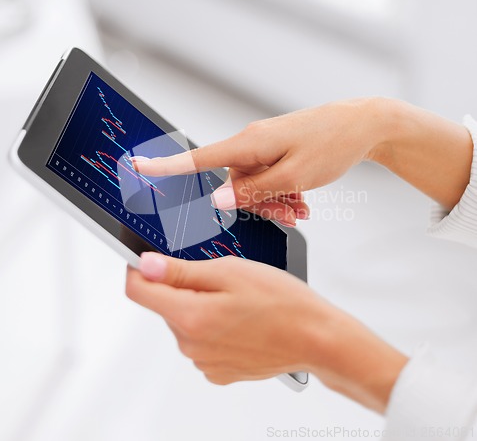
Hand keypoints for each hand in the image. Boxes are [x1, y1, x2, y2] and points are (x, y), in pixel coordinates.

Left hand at [126, 252, 407, 412]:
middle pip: (165, 306)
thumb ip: (180, 271)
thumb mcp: (229, 272)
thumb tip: (145, 265)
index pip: (138, 291)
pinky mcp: (218, 371)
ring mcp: (204, 362)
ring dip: (200, 308)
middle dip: (183, 288)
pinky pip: (202, 342)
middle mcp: (190, 345)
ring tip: (237, 302)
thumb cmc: (281, 302)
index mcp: (189, 317)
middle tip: (220, 279)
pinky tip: (241, 321)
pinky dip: (213, 328)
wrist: (315, 337)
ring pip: (185, 323)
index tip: (149, 259)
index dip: (139, 269)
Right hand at [130, 98, 384, 226]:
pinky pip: (267, 177)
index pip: (198, 158)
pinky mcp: (276, 150)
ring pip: (253, 185)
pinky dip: (281, 192)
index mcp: (249, 144)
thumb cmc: (331, 145)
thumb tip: (216, 199)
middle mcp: (250, 142)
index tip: (137, 166)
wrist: (362, 125)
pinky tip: (302, 202)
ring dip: (274, 201)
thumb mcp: (293, 177)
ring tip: (302, 208)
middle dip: (258, 204)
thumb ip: (252, 191)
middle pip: (233, 184)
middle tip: (290, 214)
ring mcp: (264, 146)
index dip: (165, 165)